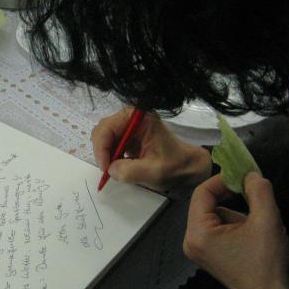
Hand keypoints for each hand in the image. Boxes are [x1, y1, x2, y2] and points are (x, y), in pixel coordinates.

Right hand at [91, 107, 211, 191]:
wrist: (186, 167)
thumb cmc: (174, 166)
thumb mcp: (153, 171)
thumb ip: (130, 171)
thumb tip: (110, 169)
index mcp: (139, 118)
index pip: (108, 127)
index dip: (102, 147)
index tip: (106, 168)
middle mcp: (131, 117)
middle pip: (103, 130)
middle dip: (102, 151)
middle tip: (107, 170)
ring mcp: (129, 126)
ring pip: (104, 137)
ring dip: (106, 155)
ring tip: (113, 170)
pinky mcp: (127, 136)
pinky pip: (110, 144)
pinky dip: (110, 156)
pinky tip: (118, 166)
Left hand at [183, 172, 288, 288]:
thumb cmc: (266, 261)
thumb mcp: (267, 220)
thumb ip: (258, 190)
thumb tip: (250, 173)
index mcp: (197, 232)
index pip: (202, 193)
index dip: (222, 179)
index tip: (244, 175)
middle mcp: (190, 241)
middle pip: (206, 204)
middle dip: (231, 197)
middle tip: (254, 195)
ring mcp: (198, 250)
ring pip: (214, 216)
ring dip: (235, 213)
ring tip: (257, 225)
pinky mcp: (209, 256)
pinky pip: (217, 229)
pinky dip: (234, 225)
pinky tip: (252, 236)